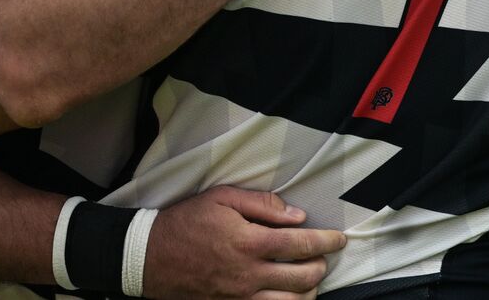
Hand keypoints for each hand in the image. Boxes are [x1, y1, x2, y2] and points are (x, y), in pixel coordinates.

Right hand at [142, 186, 344, 299]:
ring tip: (310, 279)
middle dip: (321, 267)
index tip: (339, 239)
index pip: (301, 245)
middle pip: (303, 278)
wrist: (149, 257)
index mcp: (249, 242)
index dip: (326, 242)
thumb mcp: (222, 198)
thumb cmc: (186, 222)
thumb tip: (297, 215)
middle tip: (323, 257)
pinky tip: (289, 297)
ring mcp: (239, 297)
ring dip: (308, 292)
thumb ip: (262, 204)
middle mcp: (248, 275)